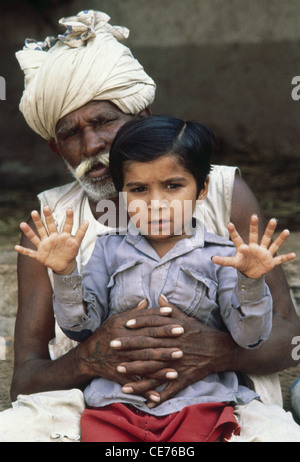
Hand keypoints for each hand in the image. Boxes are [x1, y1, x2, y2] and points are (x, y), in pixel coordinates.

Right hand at [14, 206, 88, 274]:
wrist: (65, 265)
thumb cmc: (70, 252)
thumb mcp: (76, 243)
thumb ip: (81, 233)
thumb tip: (87, 221)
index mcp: (61, 235)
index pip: (65, 225)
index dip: (68, 218)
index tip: (69, 209)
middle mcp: (51, 238)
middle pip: (47, 227)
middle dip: (43, 219)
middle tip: (39, 210)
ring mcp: (45, 246)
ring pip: (36, 237)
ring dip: (29, 231)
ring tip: (22, 224)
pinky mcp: (40, 255)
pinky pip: (30, 253)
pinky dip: (24, 251)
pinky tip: (16, 247)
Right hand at [83, 298, 184, 400]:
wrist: (88, 357)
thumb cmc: (105, 335)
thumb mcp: (115, 320)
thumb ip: (133, 313)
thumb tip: (147, 301)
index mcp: (121, 328)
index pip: (143, 322)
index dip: (158, 317)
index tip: (172, 314)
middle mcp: (122, 343)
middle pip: (147, 341)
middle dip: (165, 339)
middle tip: (182, 336)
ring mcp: (122, 361)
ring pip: (144, 363)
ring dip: (161, 365)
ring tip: (178, 363)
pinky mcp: (121, 376)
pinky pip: (136, 384)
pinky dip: (146, 390)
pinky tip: (159, 395)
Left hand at [117, 296, 235, 406]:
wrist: (220, 350)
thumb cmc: (201, 333)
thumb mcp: (188, 319)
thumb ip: (171, 310)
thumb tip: (159, 297)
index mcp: (174, 332)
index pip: (153, 326)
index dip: (138, 324)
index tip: (124, 325)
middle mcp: (173, 347)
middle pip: (148, 347)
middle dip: (129, 347)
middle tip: (112, 347)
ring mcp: (177, 364)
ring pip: (154, 370)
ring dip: (136, 374)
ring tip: (120, 376)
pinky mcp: (184, 378)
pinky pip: (170, 390)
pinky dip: (159, 397)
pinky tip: (146, 403)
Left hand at [212, 214, 295, 278]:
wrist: (251, 272)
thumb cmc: (242, 263)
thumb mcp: (233, 262)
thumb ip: (224, 260)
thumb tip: (211, 259)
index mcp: (245, 247)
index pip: (238, 238)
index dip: (233, 232)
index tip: (228, 223)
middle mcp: (256, 247)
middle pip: (259, 236)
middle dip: (260, 228)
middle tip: (265, 218)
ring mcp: (264, 254)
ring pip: (272, 244)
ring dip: (279, 239)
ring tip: (286, 231)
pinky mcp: (270, 262)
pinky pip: (280, 259)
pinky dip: (286, 258)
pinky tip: (294, 254)